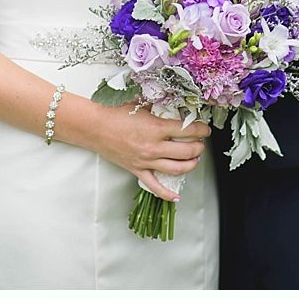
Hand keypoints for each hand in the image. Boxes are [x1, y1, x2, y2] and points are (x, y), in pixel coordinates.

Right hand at [93, 104, 209, 201]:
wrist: (93, 127)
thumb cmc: (114, 113)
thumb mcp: (141, 103)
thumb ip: (160, 105)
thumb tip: (177, 104)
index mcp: (156, 128)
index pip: (188, 131)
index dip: (201, 130)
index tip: (205, 129)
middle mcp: (153, 147)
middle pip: (187, 152)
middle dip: (199, 147)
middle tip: (201, 142)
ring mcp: (146, 161)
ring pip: (177, 169)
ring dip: (191, 165)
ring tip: (195, 159)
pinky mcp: (137, 171)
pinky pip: (155, 186)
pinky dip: (167, 193)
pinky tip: (177, 195)